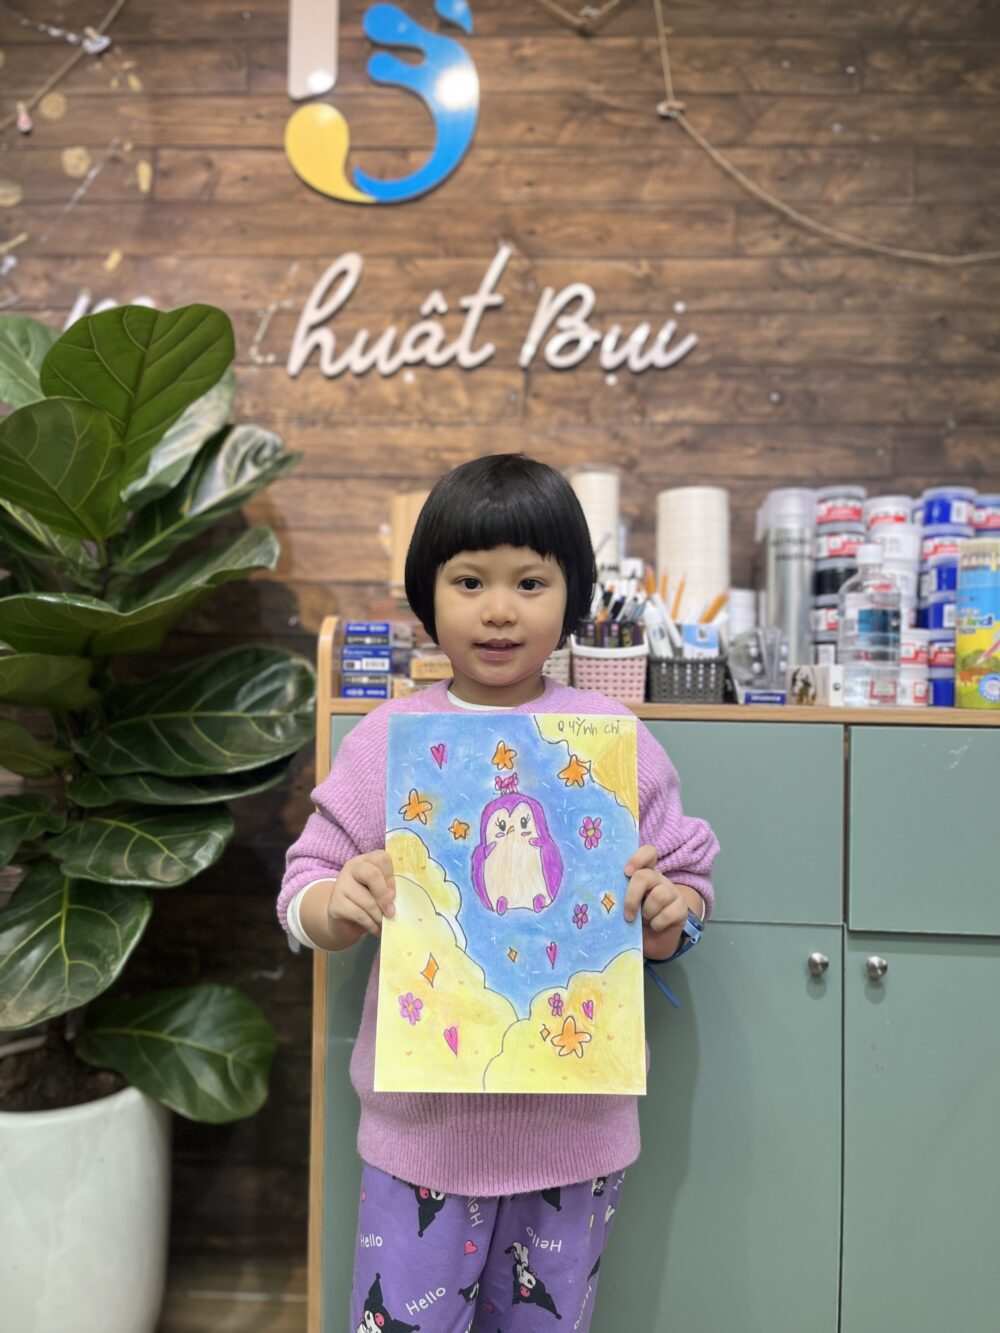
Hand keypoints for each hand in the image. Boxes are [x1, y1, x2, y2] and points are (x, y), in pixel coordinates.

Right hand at [327, 850, 395, 945]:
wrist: (343, 922)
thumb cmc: (367, 903)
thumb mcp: (379, 892)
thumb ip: (388, 889)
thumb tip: (393, 897)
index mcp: (366, 861)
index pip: (381, 858)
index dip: (391, 877)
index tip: (394, 893)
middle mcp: (352, 868)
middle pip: (372, 874)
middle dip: (385, 896)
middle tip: (391, 912)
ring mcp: (341, 885)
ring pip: (367, 900)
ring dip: (380, 917)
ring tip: (385, 924)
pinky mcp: (335, 904)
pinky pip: (359, 914)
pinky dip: (371, 925)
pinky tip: (375, 929)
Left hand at [623, 844, 689, 961]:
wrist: (652, 942)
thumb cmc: (635, 920)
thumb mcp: (624, 906)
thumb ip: (618, 897)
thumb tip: (605, 897)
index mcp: (644, 874)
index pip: (648, 852)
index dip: (638, 858)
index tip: (626, 872)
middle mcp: (659, 879)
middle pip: (645, 876)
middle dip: (632, 897)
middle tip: (628, 915)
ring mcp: (672, 893)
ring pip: (659, 895)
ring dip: (647, 912)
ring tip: (644, 921)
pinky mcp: (682, 909)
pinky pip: (668, 914)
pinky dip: (657, 924)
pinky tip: (655, 927)